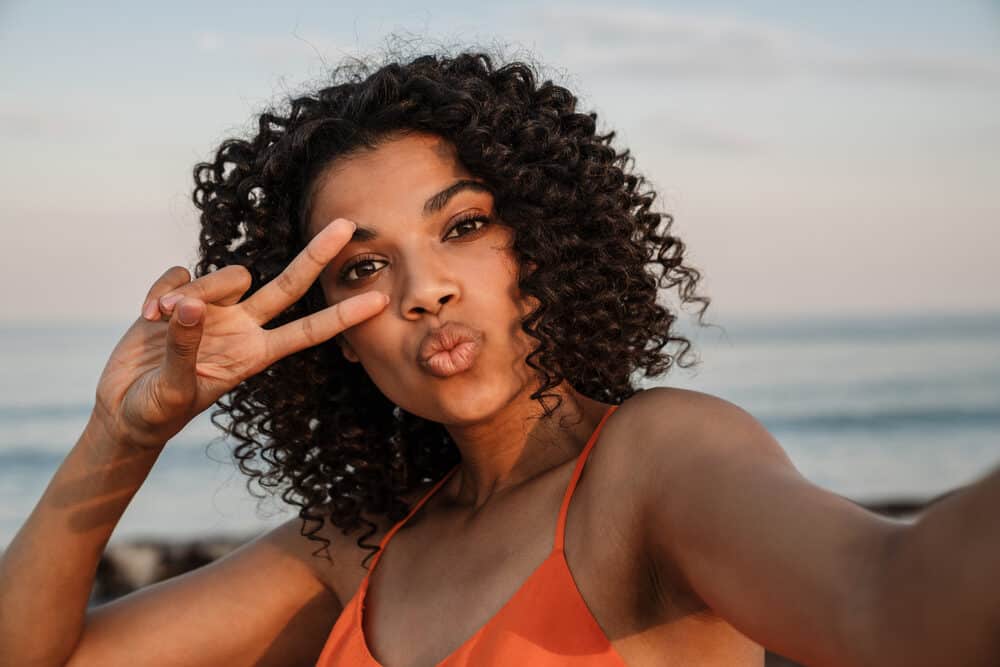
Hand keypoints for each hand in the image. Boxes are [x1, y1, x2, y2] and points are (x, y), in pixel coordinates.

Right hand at [92, 218, 385, 449]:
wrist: (125, 409)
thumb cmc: (156, 412)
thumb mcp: (173, 390)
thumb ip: (184, 348)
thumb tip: (190, 304)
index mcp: (254, 355)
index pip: (308, 332)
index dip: (343, 317)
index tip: (379, 301)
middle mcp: (242, 326)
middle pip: (289, 284)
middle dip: (317, 255)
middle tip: (347, 224)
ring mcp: (213, 309)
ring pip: (227, 275)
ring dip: (194, 291)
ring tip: (159, 319)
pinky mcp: (180, 295)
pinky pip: (181, 273)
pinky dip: (161, 289)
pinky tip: (147, 314)